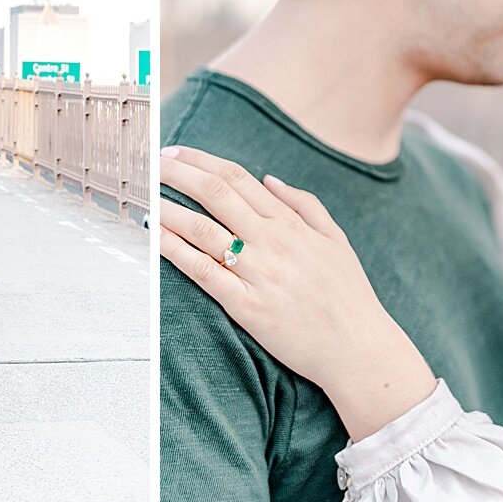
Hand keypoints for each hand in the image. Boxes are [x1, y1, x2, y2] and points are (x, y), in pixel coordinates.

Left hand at [160, 146, 436, 441]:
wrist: (359, 350)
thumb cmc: (348, 295)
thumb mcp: (336, 239)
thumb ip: (304, 205)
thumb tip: (269, 179)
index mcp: (290, 223)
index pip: (237, 178)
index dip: (201, 161)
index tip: (176, 152)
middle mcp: (272, 241)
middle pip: (215, 194)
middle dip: (177, 173)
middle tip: (151, 162)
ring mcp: (258, 274)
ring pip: (202, 230)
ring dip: (168, 208)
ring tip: (142, 194)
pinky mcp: (247, 307)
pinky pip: (204, 272)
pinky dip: (175, 252)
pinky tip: (154, 237)